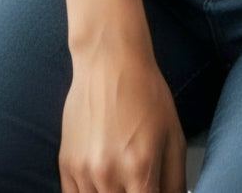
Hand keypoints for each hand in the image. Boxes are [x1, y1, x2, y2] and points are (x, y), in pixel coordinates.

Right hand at [59, 40, 187, 192]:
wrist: (109, 61)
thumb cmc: (145, 92)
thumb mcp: (174, 136)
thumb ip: (176, 182)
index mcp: (140, 169)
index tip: (153, 192)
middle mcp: (108, 174)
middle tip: (138, 184)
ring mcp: (83, 171)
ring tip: (122, 179)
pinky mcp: (66, 164)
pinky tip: (103, 184)